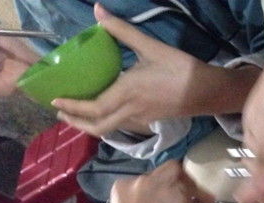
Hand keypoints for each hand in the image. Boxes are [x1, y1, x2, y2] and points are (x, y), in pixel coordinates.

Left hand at [51, 3, 258, 136]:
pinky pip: (120, 126)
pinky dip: (106, 123)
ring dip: (90, 125)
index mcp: (127, 92)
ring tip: (77, 117)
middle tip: (60, 115)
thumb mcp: (151, 47)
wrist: (207, 92)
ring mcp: (140, 119)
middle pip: (98, 126)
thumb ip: (122, 31)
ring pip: (109, 129)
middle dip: (76, 123)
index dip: (73, 107)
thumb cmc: (180, 69)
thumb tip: (97, 10)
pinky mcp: (148, 121)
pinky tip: (104, 113)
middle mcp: (130, 110)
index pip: (94, 107)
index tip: (55, 101)